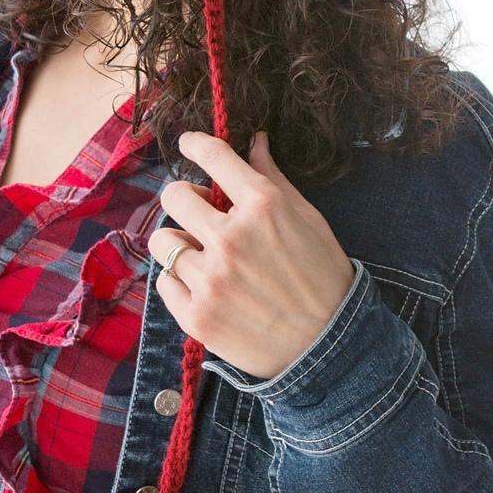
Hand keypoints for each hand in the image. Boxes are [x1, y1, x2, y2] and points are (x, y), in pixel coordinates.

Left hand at [149, 130, 356, 381]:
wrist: (329, 350)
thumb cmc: (323, 279)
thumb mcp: (308, 219)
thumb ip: (273, 179)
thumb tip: (254, 141)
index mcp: (264, 206)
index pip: (214, 156)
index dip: (195, 144)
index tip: (188, 144)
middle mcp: (232, 238)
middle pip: (174, 196)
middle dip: (185, 198)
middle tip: (201, 213)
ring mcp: (211, 278)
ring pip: (163, 240)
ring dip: (179, 243)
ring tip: (203, 256)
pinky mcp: (197, 315)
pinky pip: (165, 282)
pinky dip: (180, 282)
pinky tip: (205, 288)